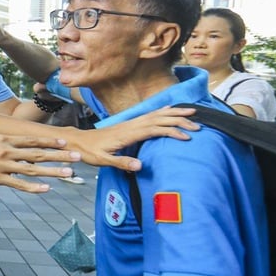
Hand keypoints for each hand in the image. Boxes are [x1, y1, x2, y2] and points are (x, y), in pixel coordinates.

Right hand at [0, 134, 80, 192]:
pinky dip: (33, 187)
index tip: (66, 142)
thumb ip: (2, 140)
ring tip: (69, 173)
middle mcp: (6, 151)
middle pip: (38, 153)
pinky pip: (18, 184)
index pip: (32, 140)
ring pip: (33, 169)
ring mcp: (2, 165)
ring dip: (53, 171)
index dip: (50, 141)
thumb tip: (14, 142)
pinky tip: (46, 188)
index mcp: (4, 139)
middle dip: (60, 156)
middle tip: (78, 156)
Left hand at [64, 106, 198, 170]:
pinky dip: (161, 111)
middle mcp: (130, 125)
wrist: (77, 141)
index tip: (186, 136)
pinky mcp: (128, 124)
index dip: (171, 131)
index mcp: (127, 134)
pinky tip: (169, 109)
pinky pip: (148, 115)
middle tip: (197, 124)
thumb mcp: (102, 160)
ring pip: (155, 115)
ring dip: (173, 113)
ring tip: (191, 111)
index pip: (154, 129)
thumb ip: (121, 162)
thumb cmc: (89, 152)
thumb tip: (140, 166)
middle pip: (158, 119)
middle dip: (178, 120)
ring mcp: (129, 123)